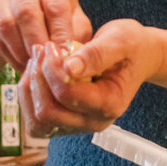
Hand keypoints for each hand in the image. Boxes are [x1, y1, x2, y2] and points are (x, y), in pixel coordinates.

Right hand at [0, 0, 91, 72]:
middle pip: (27, 12)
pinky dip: (11, 55)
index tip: (65, 57)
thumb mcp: (73, 20)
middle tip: (47, 64)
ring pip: (7, 24)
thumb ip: (76, 34)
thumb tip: (69, 55)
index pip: (56, 5)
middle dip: (38, 42)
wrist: (23, 18)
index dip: (60, 34)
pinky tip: (23, 64)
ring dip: (22, 51)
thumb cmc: (56, 18)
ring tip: (36, 66)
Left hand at [18, 19, 162, 137]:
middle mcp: (94, 121)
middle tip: (42, 50)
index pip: (66, 95)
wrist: (136, 56)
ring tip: (37, 62)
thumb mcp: (120, 40)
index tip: (53, 46)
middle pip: (47, 113)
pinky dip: (30, 98)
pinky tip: (37, 74)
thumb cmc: (130, 47)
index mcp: (109, 104)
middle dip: (38, 78)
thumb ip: (96, 55)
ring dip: (31, 90)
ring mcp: (78, 125)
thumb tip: (69, 69)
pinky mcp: (65, 122)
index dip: (51, 69)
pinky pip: (36, 121)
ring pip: (37, 122)